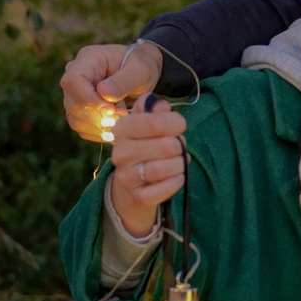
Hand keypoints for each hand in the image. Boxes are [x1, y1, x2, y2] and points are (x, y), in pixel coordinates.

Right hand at [63, 41, 163, 140]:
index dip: (88, 99)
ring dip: (97, 126)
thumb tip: (104, 94)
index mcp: (88, 59)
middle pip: (72, 102)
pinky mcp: (79, 107)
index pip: (73, 81)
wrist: (141, 73)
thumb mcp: (140, 70)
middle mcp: (75, 74)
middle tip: (122, 116)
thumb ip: (124, 81)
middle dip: (96, 116)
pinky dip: (97, 131)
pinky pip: (80, 125)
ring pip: (74, 117)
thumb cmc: (142, 66)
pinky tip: (115, 127)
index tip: (111, 109)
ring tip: (121, 121)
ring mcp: (75, 92)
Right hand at [107, 99, 187, 237]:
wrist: (134, 177)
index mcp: (122, 128)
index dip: (176, 122)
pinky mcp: (137, 195)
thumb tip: (161, 105)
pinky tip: (178, 177)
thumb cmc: (147, 142)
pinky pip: (159, 192)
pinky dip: (174, 184)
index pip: (156, 122)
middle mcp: (121, 152)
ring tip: (179, 161)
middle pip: (166, 146)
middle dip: (179, 145)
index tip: (180, 125)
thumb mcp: (147, 120)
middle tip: (177, 146)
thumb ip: (154, 107)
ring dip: (179, 164)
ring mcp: (126, 175)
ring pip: (163, 169)